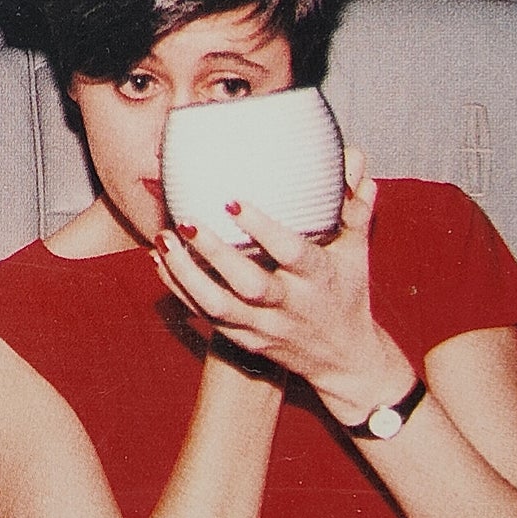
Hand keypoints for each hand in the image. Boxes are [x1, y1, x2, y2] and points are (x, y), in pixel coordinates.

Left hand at [150, 150, 415, 425]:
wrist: (343, 359)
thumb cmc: (347, 293)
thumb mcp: (356, 253)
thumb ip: (352, 207)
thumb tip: (354, 158)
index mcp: (318, 277)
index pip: (290, 253)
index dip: (262, 229)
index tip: (232, 202)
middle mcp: (289, 304)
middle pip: (248, 284)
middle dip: (214, 253)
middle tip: (185, 221)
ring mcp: (264, 326)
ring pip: (218, 307)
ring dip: (185, 274)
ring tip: (163, 240)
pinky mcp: (244, 340)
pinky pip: (205, 317)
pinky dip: (179, 290)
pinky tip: (160, 261)